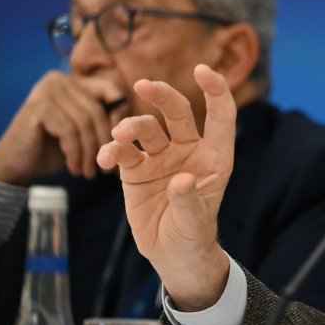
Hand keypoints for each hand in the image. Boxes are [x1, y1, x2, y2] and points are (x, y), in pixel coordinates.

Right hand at [0, 71, 126, 183]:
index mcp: (74, 80)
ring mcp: (47, 90)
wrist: (14, 163)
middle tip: (106, 168)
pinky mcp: (38, 107)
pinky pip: (69, 131)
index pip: (110, 88)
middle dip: (103, 141)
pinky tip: (75, 168)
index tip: (122, 140)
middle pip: (96, 109)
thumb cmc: (53, 147)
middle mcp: (59, 79)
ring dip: (89, 152)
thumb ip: (102, 117)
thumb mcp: (83, 129)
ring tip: (89, 172)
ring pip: (84, 122)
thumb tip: (134, 120)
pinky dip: (75, 153)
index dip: (121, 113)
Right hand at [96, 64, 234, 311]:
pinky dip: (112, 150)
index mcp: (214, 156)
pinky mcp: (136, 170)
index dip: (215, 90)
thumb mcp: (195, 223)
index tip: (202, 70)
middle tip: (144, 84)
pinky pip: (122, 152)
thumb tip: (181, 181)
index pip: (220, 115)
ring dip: (131, 126)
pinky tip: (105, 158)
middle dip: (162, 95)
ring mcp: (160, 157)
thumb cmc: (193, 235)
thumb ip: (189, 202)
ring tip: (119, 135)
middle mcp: (188, 150)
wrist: (171, 254)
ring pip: (145, 128)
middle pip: (176, 112)